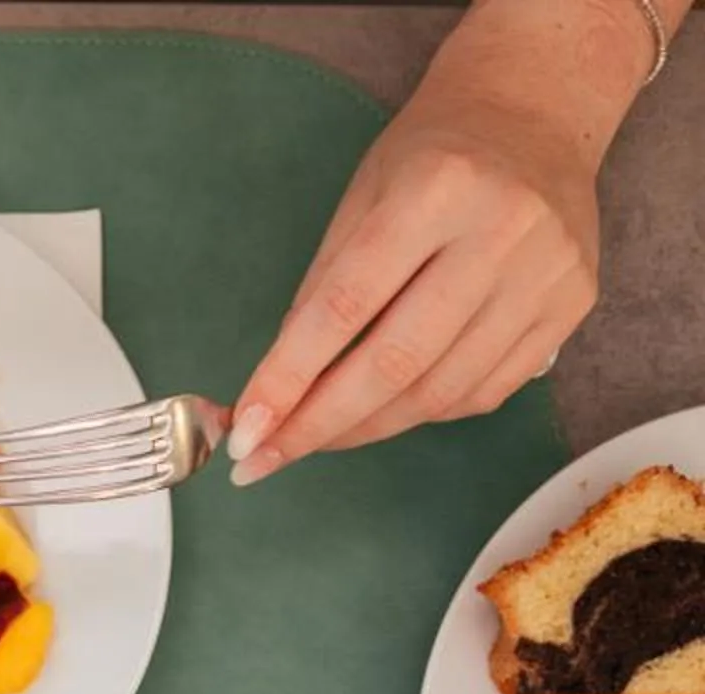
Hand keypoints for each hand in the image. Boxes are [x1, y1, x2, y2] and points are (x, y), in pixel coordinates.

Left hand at [228, 0, 641, 478]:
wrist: (537, 110)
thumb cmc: (435, 155)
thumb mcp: (364, 197)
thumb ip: (321, 292)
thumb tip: (273, 395)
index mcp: (437, 188)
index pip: (345, 306)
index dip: (289, 378)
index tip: (246, 433)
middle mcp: (501, 231)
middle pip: (395, 364)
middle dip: (320, 424)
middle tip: (266, 459)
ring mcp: (545, 273)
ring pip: (440, 394)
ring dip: (367, 429)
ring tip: (322, 437)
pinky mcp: (571, 306)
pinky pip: (483, 394)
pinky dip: (425, 413)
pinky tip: (392, 407)